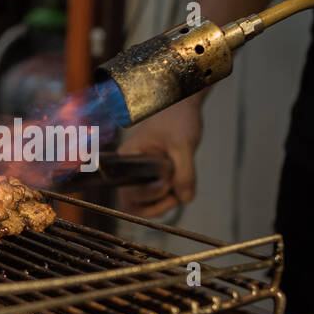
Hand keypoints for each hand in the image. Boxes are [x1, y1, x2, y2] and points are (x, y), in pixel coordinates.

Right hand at [117, 98, 202, 216]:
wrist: (180, 108)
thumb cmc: (176, 119)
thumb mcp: (183, 145)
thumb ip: (185, 173)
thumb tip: (184, 199)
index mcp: (128, 159)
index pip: (128, 190)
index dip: (148, 194)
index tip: (167, 184)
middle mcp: (130, 171)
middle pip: (133, 203)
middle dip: (156, 204)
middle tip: (174, 194)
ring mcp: (141, 177)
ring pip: (143, 206)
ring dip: (163, 204)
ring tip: (179, 188)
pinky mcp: (152, 180)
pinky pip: (155, 200)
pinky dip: (169, 199)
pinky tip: (180, 185)